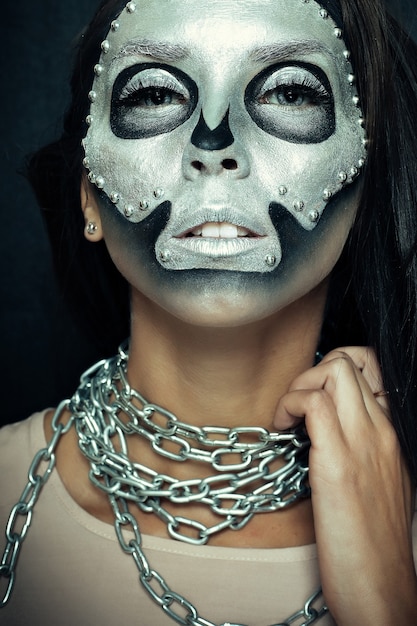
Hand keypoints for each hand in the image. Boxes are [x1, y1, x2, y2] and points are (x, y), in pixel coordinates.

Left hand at [273, 347, 416, 625]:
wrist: (381, 590)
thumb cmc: (374, 544)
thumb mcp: (379, 484)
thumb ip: (363, 450)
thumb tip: (327, 428)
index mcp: (392, 436)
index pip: (371, 369)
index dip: (334, 368)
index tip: (312, 395)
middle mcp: (381, 433)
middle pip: (351, 361)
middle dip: (313, 370)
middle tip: (295, 403)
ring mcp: (362, 446)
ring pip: (334, 371)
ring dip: (299, 384)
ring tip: (287, 416)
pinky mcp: (337, 466)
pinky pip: (314, 404)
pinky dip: (289, 404)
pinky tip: (281, 428)